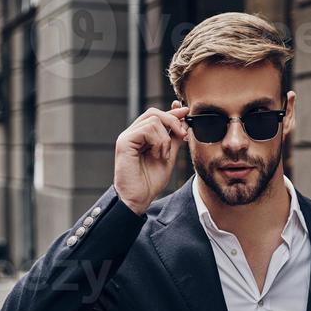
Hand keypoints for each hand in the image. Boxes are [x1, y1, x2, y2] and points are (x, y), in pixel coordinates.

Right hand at [114, 100, 189, 214]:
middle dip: (172, 121)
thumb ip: (174, 140)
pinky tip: (157, 155)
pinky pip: (146, 129)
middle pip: (154, 112)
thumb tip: (184, 122)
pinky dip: (158, 141)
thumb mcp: (168, 156)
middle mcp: (133, 133)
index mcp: (142, 136)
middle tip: (182, 135)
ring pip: (153, 120)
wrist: (138, 198)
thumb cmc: (150, 181)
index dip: (172, 112)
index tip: (186, 112)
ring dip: (165, 138)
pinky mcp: (124, 141)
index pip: (156, 116)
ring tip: (164, 155)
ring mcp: (127, 136)